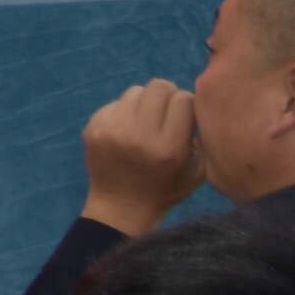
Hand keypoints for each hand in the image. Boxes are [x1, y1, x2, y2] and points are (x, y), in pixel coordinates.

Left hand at [80, 78, 209, 231]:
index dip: (187, 104)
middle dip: (167, 95)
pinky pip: (115, 103)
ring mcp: (111, 129)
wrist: (120, 207)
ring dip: (145, 102)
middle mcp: (138, 135)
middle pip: (158, 87)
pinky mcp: (92, 127)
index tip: (186, 116)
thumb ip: (202, 137)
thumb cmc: (165, 190)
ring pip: (135, 91)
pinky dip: (124, 112)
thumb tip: (195, 104)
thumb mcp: (197, 171)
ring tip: (146, 122)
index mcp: (168, 148)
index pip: (183, 99)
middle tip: (167, 111)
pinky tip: (126, 131)